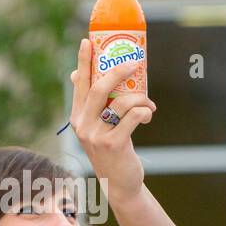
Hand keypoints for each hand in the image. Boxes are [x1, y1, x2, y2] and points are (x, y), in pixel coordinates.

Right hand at [69, 38, 155, 206]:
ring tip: (149, 104)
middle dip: (118, 71)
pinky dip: (144, 112)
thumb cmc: (112, 151)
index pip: (79, 83)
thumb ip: (91, 106)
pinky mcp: (113, 143)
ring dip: (140, 98)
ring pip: (121, 102)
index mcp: (77, 116)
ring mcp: (96, 135)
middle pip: (99, 87)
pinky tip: (148, 115)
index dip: (83, 62)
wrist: (119, 183)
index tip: (87, 41)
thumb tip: (76, 74)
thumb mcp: (97, 128)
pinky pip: (132, 117)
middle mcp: (82, 124)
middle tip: (134, 63)